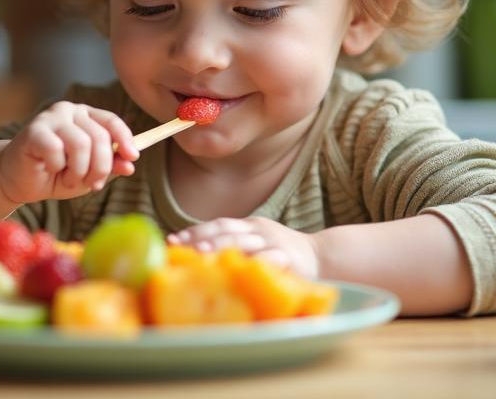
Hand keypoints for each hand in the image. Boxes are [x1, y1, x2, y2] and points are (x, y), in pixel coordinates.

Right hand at [0, 102, 138, 204]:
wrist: (19, 181)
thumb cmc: (55, 174)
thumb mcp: (89, 173)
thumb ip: (109, 166)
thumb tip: (130, 164)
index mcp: (86, 116)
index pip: (111, 121)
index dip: (125, 139)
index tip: (132, 157)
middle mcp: (69, 111)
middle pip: (100, 137)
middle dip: (100, 167)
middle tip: (92, 184)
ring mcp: (50, 118)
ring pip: (81, 144)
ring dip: (79, 171)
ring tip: (69, 179)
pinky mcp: (34, 130)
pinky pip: (56, 150)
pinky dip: (58, 167)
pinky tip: (50, 169)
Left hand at [167, 217, 320, 279]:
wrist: (323, 256)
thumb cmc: (282, 254)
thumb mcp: (258, 242)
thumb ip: (233, 245)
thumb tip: (192, 255)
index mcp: (250, 224)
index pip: (218, 224)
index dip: (194, 231)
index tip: (172, 240)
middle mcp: (260, 230)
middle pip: (226, 232)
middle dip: (201, 240)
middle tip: (180, 248)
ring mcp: (275, 243)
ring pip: (244, 244)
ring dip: (221, 249)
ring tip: (202, 255)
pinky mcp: (289, 260)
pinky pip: (267, 262)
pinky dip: (250, 264)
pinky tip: (236, 270)